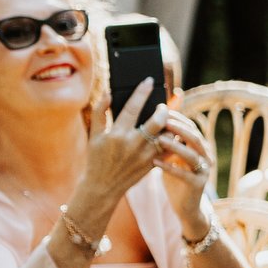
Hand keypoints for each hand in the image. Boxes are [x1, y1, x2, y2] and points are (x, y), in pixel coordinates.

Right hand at [65, 81, 161, 236]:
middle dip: (164, 109)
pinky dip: (174, 138)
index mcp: (117, 134)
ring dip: (171, 124)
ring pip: (168, 135)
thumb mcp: (93, 136)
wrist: (103, 186)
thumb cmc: (96, 158)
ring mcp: (146, 155)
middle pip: (158, 121)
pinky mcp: (154, 164)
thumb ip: (100, 113)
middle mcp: (133, 144)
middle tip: (162, 105)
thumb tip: (109, 93)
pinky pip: (171, 148)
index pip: (133, 108)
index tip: (149, 81)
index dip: (142, 92)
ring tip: (169, 117)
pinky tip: (172, 132)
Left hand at [150, 107, 215, 219]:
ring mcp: (204, 170)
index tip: (162, 110)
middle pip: (195, 138)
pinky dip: (169, 168)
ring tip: (159, 140)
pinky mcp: (198, 184)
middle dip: (179, 128)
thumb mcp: (172, 156)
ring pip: (192, 154)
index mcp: (200, 147)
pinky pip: (184, 174)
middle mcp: (205, 156)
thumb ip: (168, 142)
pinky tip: (154, 163)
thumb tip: (151, 121)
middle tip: (163, 121)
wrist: (186, 205)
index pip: (191, 127)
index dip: (179, 119)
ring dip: (175, 146)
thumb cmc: (176, 177)